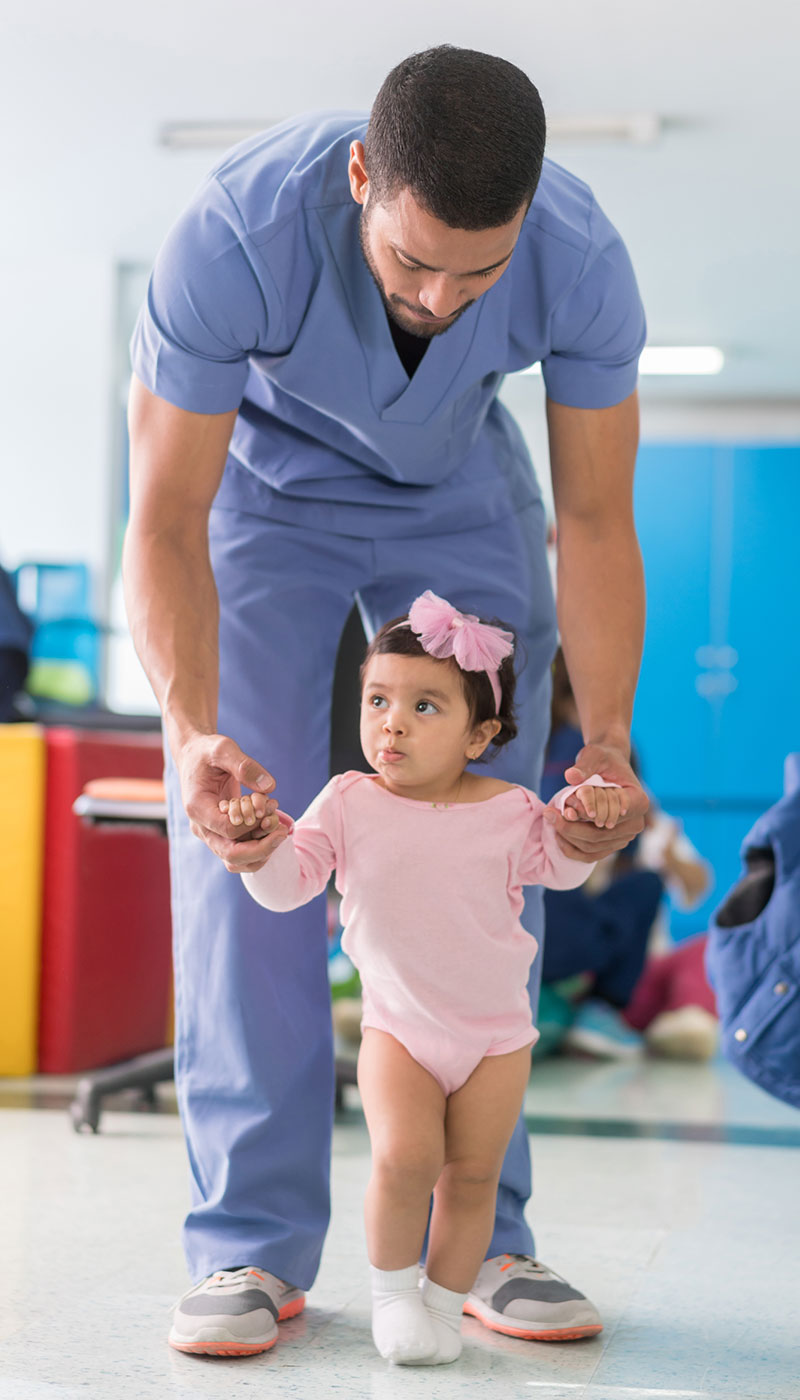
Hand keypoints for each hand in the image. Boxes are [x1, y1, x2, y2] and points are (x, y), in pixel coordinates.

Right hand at [176, 732, 287, 872]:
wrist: (196, 757)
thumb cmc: (208, 751)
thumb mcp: (223, 748)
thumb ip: (244, 765)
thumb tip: (269, 787)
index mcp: (197, 807)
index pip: (228, 830)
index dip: (253, 824)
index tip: (271, 808)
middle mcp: (201, 827)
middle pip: (232, 855)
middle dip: (262, 848)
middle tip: (284, 831)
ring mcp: (210, 833)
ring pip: (237, 861)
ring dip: (262, 851)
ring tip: (279, 830)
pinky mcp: (221, 834)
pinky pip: (241, 852)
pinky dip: (259, 845)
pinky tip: (271, 825)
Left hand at [543, 741, 648, 863]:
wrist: (607, 764)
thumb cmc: (602, 757)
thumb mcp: (594, 755)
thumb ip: (584, 766)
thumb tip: (571, 777)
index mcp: (638, 801)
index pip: (610, 817)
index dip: (588, 815)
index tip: (567, 809)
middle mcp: (636, 823)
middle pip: (600, 836)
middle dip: (572, 828)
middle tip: (548, 814)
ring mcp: (625, 836)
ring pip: (593, 847)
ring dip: (569, 837)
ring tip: (550, 819)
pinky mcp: (612, 844)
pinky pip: (591, 854)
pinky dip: (572, 848)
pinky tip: (557, 835)